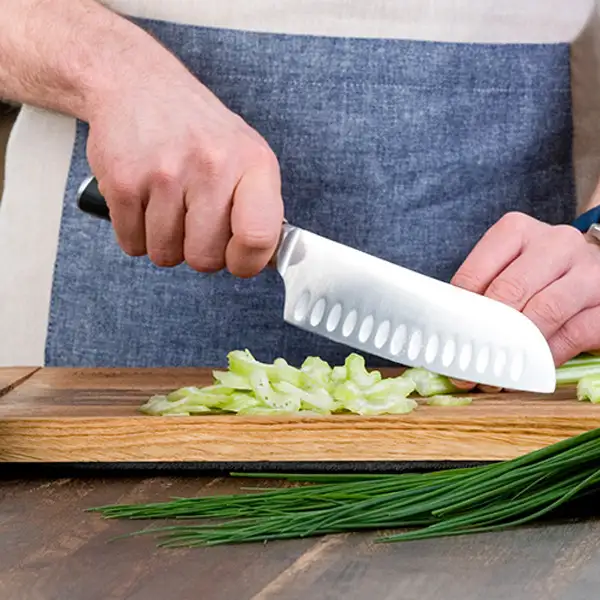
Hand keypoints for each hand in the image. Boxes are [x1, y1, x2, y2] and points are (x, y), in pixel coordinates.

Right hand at [85, 56, 282, 276]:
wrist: (139, 86)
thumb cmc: (199, 132)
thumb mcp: (246, 157)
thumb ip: (260, 208)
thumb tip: (262, 260)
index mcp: (253, 164)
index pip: (258, 237)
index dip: (246, 262)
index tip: (236, 258)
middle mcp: (212, 166)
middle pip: (205, 258)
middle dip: (197, 250)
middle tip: (193, 220)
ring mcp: (165, 173)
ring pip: (165, 254)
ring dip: (165, 240)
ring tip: (168, 203)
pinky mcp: (124, 181)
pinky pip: (132, 243)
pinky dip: (136, 232)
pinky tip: (145, 200)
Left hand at [450, 212, 599, 375]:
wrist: (597, 267)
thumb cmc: (541, 272)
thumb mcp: (508, 268)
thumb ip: (480, 292)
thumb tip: (450, 335)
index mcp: (516, 231)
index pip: (474, 274)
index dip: (458, 313)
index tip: (447, 342)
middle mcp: (555, 243)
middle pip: (509, 290)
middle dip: (485, 332)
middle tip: (469, 364)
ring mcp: (588, 270)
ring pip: (544, 311)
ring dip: (516, 346)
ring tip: (497, 371)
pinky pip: (574, 334)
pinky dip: (548, 355)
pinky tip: (533, 366)